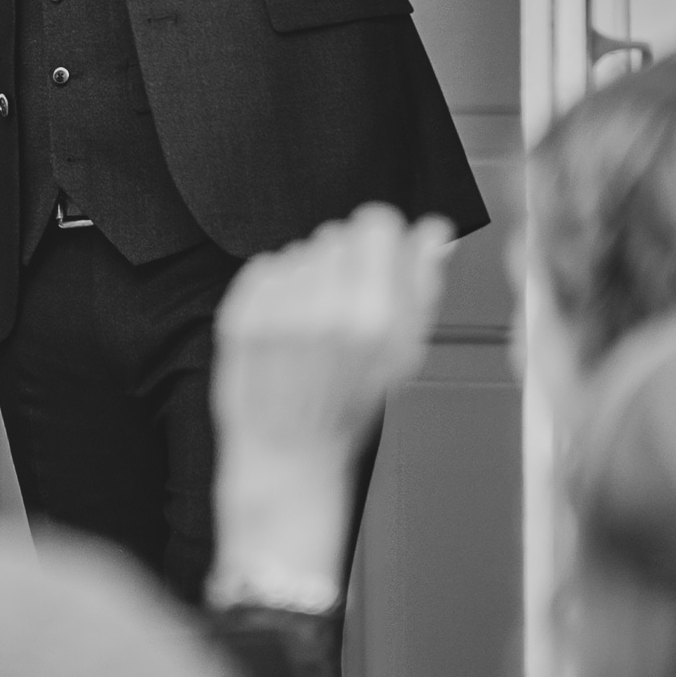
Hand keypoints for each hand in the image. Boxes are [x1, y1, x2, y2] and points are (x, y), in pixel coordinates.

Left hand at [211, 208, 451, 608]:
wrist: (288, 454)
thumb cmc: (347, 408)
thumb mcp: (403, 355)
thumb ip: (422, 286)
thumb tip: (433, 230)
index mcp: (376, 317)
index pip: (378, 222)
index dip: (379, 243)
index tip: (375, 265)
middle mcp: (326, 309)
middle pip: (337, 233)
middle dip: (343, 265)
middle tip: (340, 310)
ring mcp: (278, 313)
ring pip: (300, 251)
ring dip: (309, 278)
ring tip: (311, 326)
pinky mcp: (241, 317)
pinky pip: (265, 266)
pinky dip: (275, 290)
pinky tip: (284, 328)